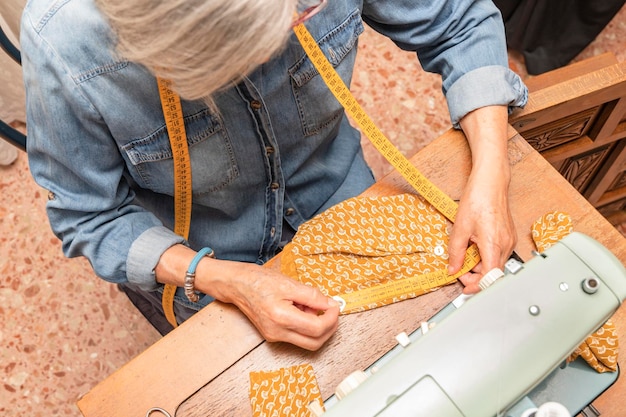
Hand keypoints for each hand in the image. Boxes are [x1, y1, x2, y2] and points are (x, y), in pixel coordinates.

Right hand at [206, 260, 339, 350]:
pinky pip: (297, 336)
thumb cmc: (259, 281)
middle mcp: (277, 332)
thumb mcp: (289, 284)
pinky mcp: (273, 335)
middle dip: (329, 328)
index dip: (331, 318)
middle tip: (331, 310)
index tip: (335, 306)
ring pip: (307, 341)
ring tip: (311, 306)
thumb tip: (330, 304)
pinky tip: (300, 309)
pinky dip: (305, 325)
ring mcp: (274, 336)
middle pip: (315, 342)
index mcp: (281, 318)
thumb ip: (312, 296)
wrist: (237, 285)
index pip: (317, 328)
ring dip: (317, 327)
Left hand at [449, 105, 516, 292]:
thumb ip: (456, 253)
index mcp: (494, 245)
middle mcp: (506, 245)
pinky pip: (497, 255)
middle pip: (493, 273)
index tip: (464, 288)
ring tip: (464, 256)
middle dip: (475, 276)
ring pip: (495, 264)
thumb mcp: (460, 228)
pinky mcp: (508, 237)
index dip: (477, 286)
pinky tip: (473, 248)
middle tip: (458, 271)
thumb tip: (453, 269)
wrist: (490, 182)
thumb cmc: (477, 199)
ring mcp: (509, 241)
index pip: (490, 277)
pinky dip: (484, 257)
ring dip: (478, 266)